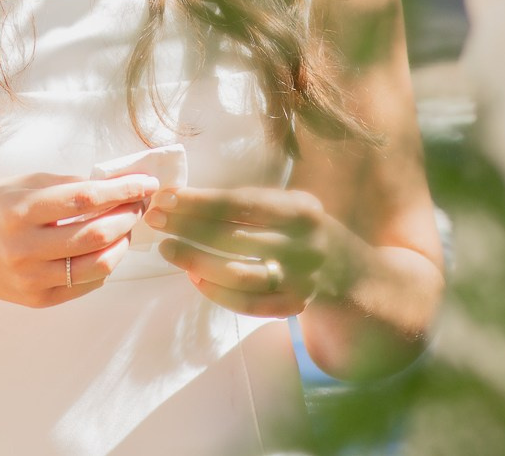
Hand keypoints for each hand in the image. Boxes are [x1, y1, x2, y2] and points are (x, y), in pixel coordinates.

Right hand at [0, 171, 159, 307]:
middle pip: (96, 234)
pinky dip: (104, 265)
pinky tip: (104, 249)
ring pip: (98, 265)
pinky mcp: (37, 300)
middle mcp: (25, 248)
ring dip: (123, 244)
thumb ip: (65, 185)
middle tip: (138, 204)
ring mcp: (31, 279)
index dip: (122, 190)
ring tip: (125, 227)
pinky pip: (86, 285)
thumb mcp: (20, 184)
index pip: (85, 199)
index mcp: (20, 211)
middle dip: (128, 216)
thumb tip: (111, 183)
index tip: (145, 182)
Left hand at [146, 186, 355, 318]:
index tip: (165, 198)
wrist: (351, 273)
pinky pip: (248, 303)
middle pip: (234, 238)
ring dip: (196, 261)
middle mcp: (303, 245)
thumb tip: (184, 199)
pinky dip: (218, 292)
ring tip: (168, 250)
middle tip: (153, 220)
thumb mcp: (289, 205)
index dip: (199, 202)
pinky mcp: (293, 306)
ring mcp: (300, 280)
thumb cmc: (303, 230)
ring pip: (239, 273)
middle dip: (187, 228)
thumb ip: (247, 204)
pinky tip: (194, 278)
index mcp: (300, 210)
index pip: (240, 204)